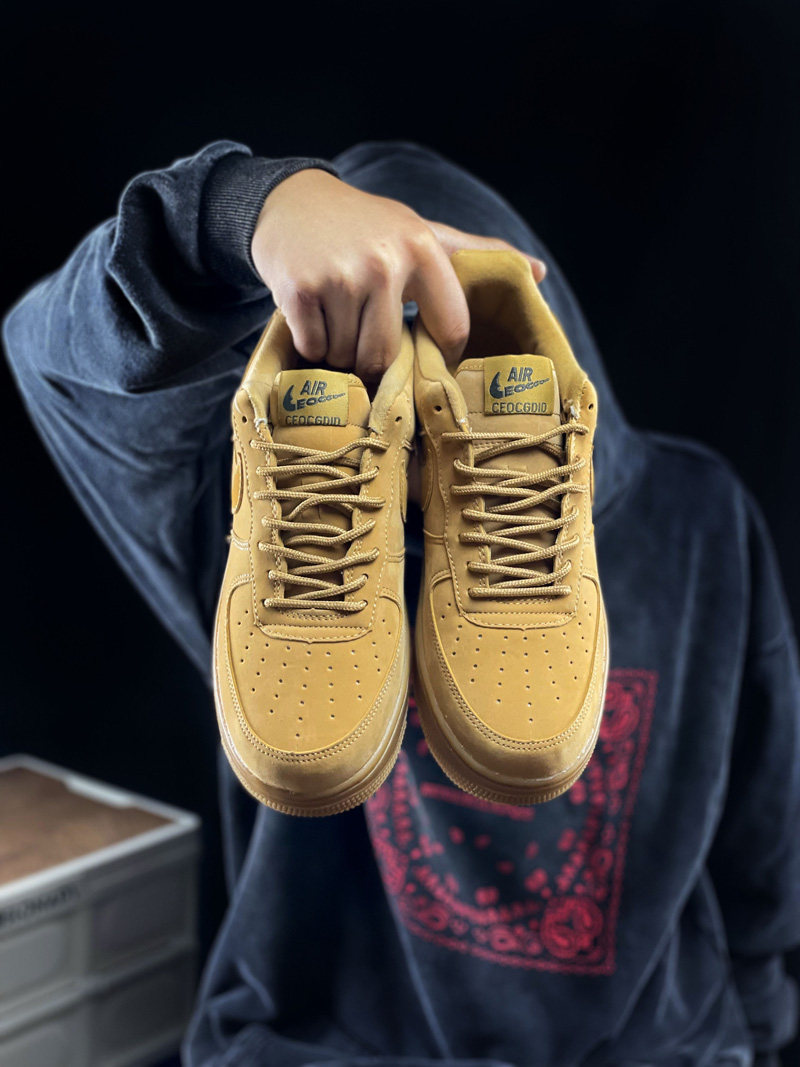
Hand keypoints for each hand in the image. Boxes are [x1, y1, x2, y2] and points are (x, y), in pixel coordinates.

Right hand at [251, 168, 545, 379]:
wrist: (292, 202)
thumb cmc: (367, 226)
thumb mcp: (424, 232)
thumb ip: (477, 256)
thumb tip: (540, 273)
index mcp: (423, 249)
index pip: (450, 331)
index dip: (437, 352)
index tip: (422, 350)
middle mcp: (384, 262)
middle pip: (386, 355)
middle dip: (372, 356)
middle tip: (362, 331)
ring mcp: (339, 276)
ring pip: (347, 356)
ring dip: (339, 351)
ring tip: (336, 318)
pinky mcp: (299, 289)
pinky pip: (313, 348)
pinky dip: (310, 343)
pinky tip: (312, 313)